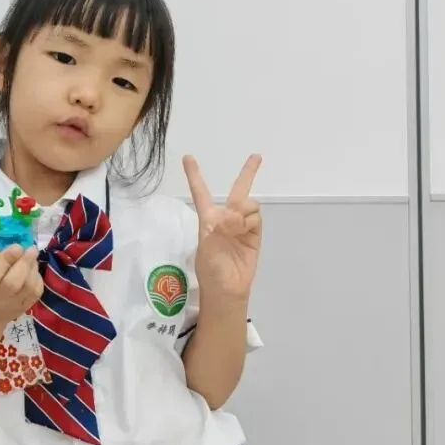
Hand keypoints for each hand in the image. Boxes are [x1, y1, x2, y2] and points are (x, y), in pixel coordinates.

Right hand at [0, 244, 44, 329]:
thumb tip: (7, 233)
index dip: (8, 257)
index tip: (17, 245)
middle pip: (13, 281)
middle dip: (25, 262)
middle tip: (31, 249)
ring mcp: (11, 305)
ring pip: (28, 288)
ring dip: (34, 270)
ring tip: (32, 259)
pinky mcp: (23, 310)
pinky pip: (35, 295)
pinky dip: (38, 280)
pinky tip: (33, 272)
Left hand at [184, 154, 262, 300]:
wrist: (227, 288)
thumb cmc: (210, 267)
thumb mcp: (207, 245)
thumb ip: (220, 226)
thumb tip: (235, 215)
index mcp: (208, 217)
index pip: (200, 192)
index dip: (194, 175)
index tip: (188, 157)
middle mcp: (226, 217)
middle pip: (238, 190)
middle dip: (248, 172)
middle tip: (256, 156)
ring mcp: (242, 224)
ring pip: (248, 204)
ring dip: (242, 211)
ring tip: (234, 227)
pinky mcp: (255, 233)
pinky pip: (256, 217)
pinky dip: (249, 221)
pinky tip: (243, 230)